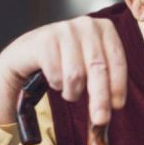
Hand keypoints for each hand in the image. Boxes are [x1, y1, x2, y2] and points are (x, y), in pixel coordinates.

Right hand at [0, 16, 127, 126]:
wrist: (25, 56)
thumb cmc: (64, 62)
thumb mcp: (89, 65)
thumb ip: (105, 78)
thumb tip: (115, 105)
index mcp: (104, 28)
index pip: (117, 60)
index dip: (118, 86)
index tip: (117, 106)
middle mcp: (86, 24)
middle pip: (98, 68)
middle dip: (100, 98)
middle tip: (100, 120)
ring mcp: (64, 30)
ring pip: (76, 74)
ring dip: (72, 91)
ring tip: (68, 90)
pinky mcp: (44, 40)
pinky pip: (56, 75)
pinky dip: (55, 83)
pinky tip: (53, 79)